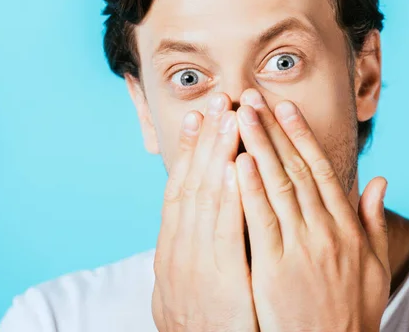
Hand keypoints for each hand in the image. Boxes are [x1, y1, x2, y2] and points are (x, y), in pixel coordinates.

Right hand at [152, 93, 257, 331]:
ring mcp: (194, 264)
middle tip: (218, 98)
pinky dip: (227, 197)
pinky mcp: (218, 281)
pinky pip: (223, 232)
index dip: (193, 148)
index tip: (202, 114)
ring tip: (229, 116)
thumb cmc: (208, 322)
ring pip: (205, 197)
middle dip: (206, 138)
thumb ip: (203, 244)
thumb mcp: (194, 281)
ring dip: (217, 154)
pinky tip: (233, 165)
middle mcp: (178, 249)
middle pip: (192, 181)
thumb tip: (213, 212)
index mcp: (174, 247)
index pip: (183, 185)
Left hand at [235, 89, 389, 331]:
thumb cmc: (354, 310)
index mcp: (346, 226)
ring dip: (258, 147)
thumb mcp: (376, 265)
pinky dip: (250, 190)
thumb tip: (379, 180)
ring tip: (240, 116)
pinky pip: (262, 222)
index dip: (301, 136)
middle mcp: (325, 229)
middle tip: (252, 97)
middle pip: (296, 168)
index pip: (321, 170)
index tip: (285, 108)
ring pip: (278, 186)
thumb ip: (374, 220)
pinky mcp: (276, 267)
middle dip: (272, 129)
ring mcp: (301, 246)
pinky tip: (237, 162)